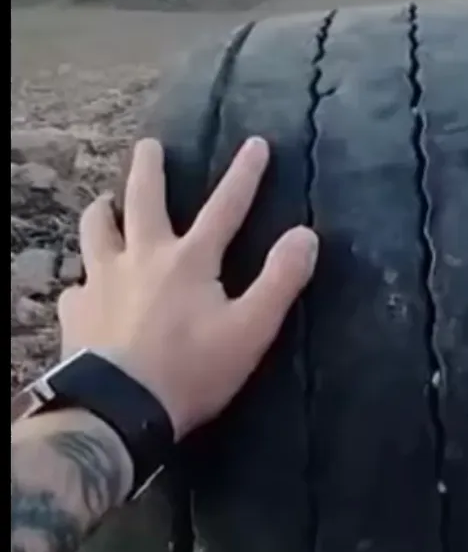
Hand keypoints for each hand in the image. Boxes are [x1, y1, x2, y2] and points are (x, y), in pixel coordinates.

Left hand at [58, 136, 317, 438]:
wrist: (117, 407)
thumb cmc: (191, 370)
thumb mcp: (250, 330)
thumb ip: (280, 280)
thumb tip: (306, 235)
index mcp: (189, 260)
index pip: (225, 207)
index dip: (244, 175)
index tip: (256, 143)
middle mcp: (141, 256)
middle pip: (143, 199)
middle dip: (149, 168)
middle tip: (149, 145)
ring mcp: (101, 280)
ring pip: (97, 230)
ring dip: (103, 211)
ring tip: (105, 203)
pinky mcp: (76, 310)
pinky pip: (76, 285)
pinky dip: (83, 279)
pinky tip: (85, 287)